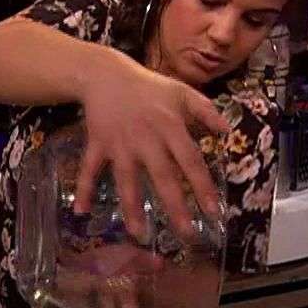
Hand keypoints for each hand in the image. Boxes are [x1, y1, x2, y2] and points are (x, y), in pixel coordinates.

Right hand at [75, 52, 228, 239]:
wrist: (106, 74)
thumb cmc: (149, 86)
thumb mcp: (183, 92)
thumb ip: (206, 111)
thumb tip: (227, 132)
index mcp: (170, 127)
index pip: (190, 162)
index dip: (203, 187)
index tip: (213, 212)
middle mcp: (146, 139)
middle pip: (163, 177)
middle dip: (175, 207)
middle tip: (186, 233)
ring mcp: (120, 144)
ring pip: (126, 180)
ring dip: (131, 208)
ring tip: (139, 234)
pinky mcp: (98, 144)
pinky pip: (89, 170)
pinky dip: (84, 189)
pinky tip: (81, 211)